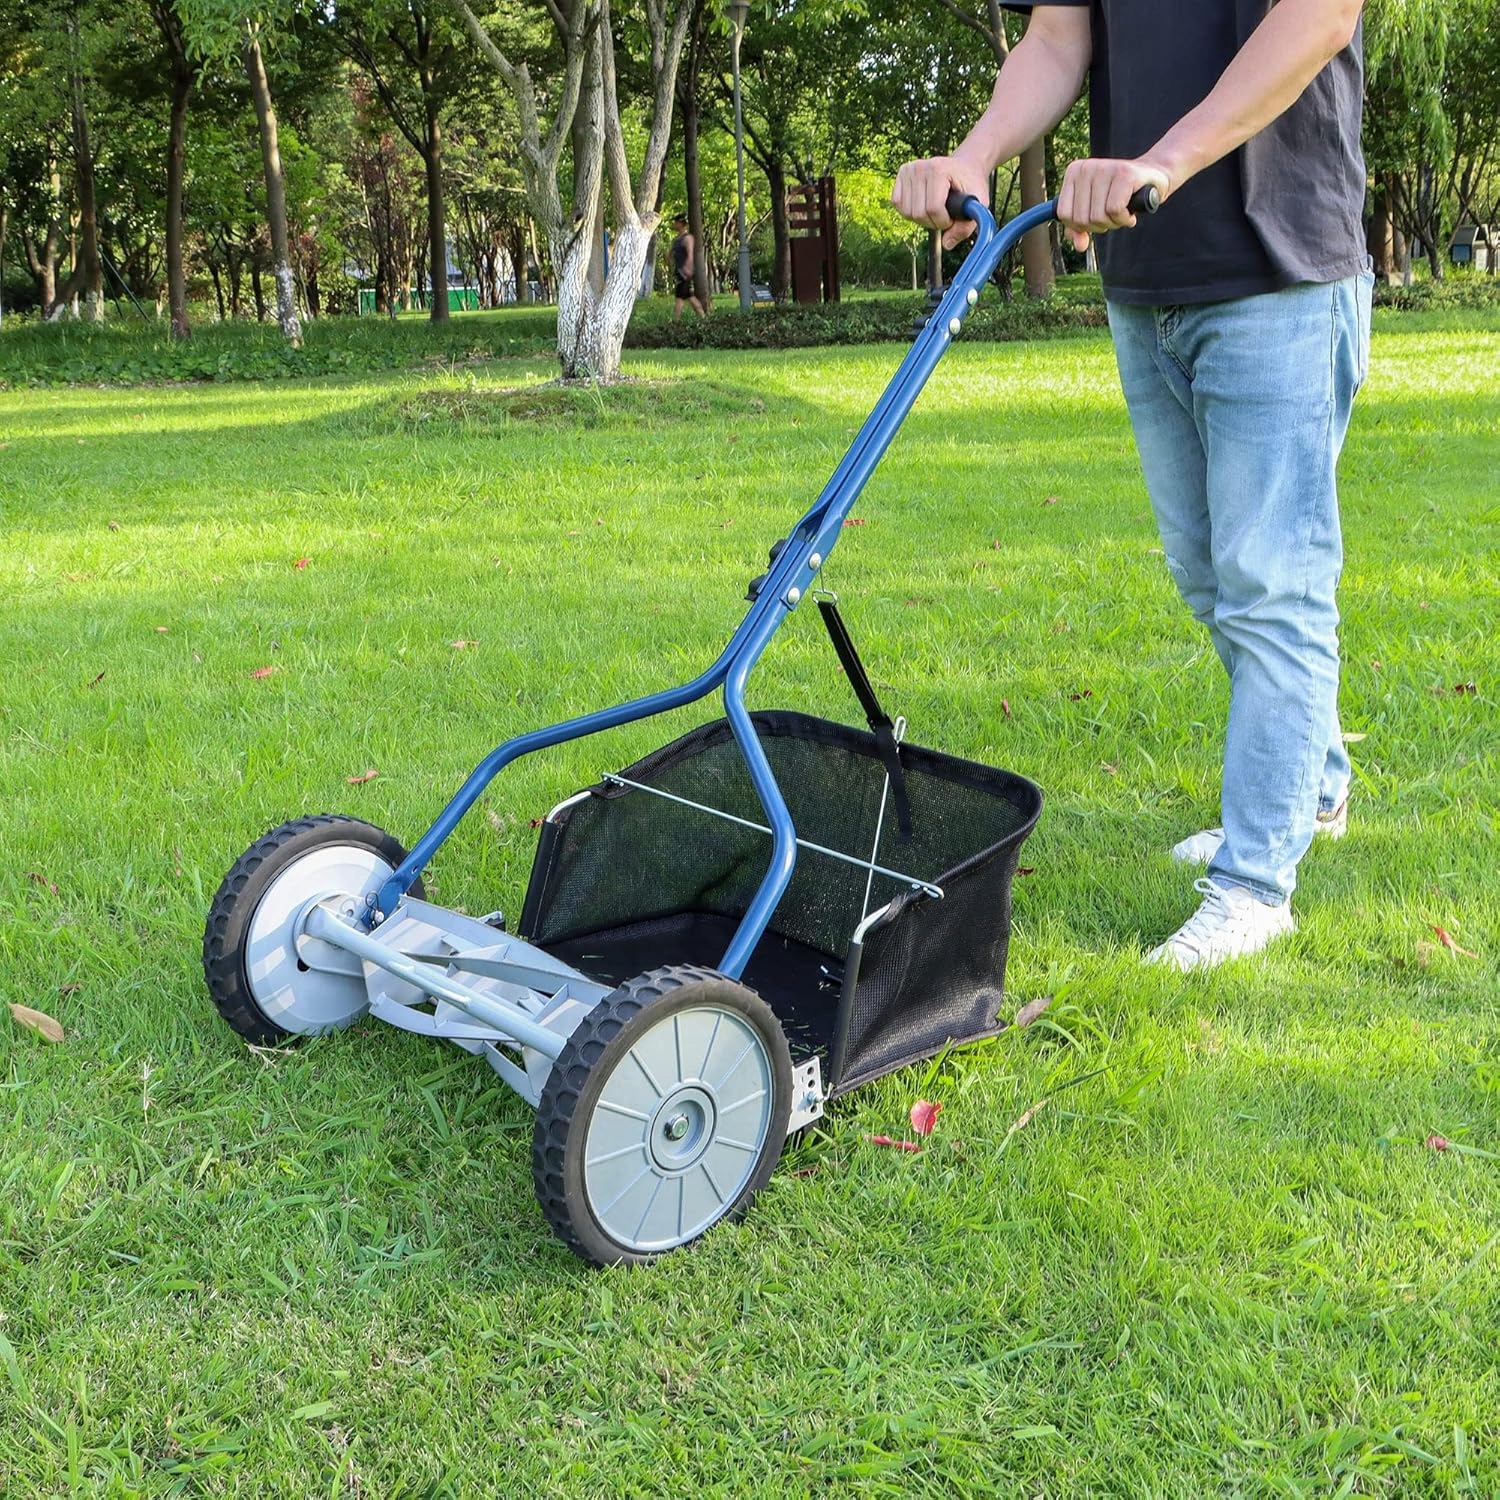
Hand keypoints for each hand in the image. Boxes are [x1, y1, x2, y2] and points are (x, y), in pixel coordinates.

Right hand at [891, 156, 990, 248]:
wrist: (966, 166)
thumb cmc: (972, 185)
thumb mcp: (978, 205)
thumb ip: (965, 227)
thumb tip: (947, 244)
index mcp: (939, 170)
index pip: (933, 209)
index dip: (943, 222)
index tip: (952, 217)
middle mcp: (920, 167)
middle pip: (918, 213)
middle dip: (933, 222)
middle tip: (945, 214)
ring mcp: (909, 169)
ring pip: (907, 212)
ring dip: (921, 218)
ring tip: (935, 209)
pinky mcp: (902, 173)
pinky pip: (897, 204)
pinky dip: (910, 211)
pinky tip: (922, 205)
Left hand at [1056, 158, 1171, 250]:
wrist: (1154, 179)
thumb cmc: (1120, 196)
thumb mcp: (1094, 212)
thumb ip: (1079, 229)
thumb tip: (1079, 246)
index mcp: (1074, 172)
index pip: (1064, 214)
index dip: (1081, 225)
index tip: (1096, 215)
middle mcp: (1086, 167)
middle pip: (1081, 218)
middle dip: (1099, 225)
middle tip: (1113, 214)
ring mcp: (1105, 168)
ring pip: (1098, 216)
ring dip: (1113, 222)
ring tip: (1123, 210)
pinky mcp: (1124, 173)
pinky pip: (1115, 210)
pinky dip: (1124, 218)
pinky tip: (1131, 210)